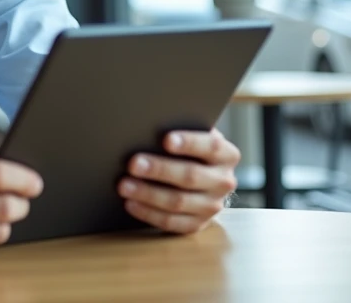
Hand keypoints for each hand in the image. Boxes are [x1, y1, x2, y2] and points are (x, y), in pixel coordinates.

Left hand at [118, 128, 239, 234]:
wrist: (204, 176)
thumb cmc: (190, 149)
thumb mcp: (193, 134)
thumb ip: (180, 129)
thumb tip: (148, 127)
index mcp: (227, 155)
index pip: (211, 146)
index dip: (189, 143)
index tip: (166, 139)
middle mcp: (223, 181)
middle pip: (190, 176)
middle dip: (159, 169)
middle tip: (133, 164)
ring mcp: (212, 206)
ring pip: (178, 202)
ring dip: (148, 194)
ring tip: (124, 185)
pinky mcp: (198, 224)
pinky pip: (172, 222)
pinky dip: (149, 214)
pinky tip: (131, 204)